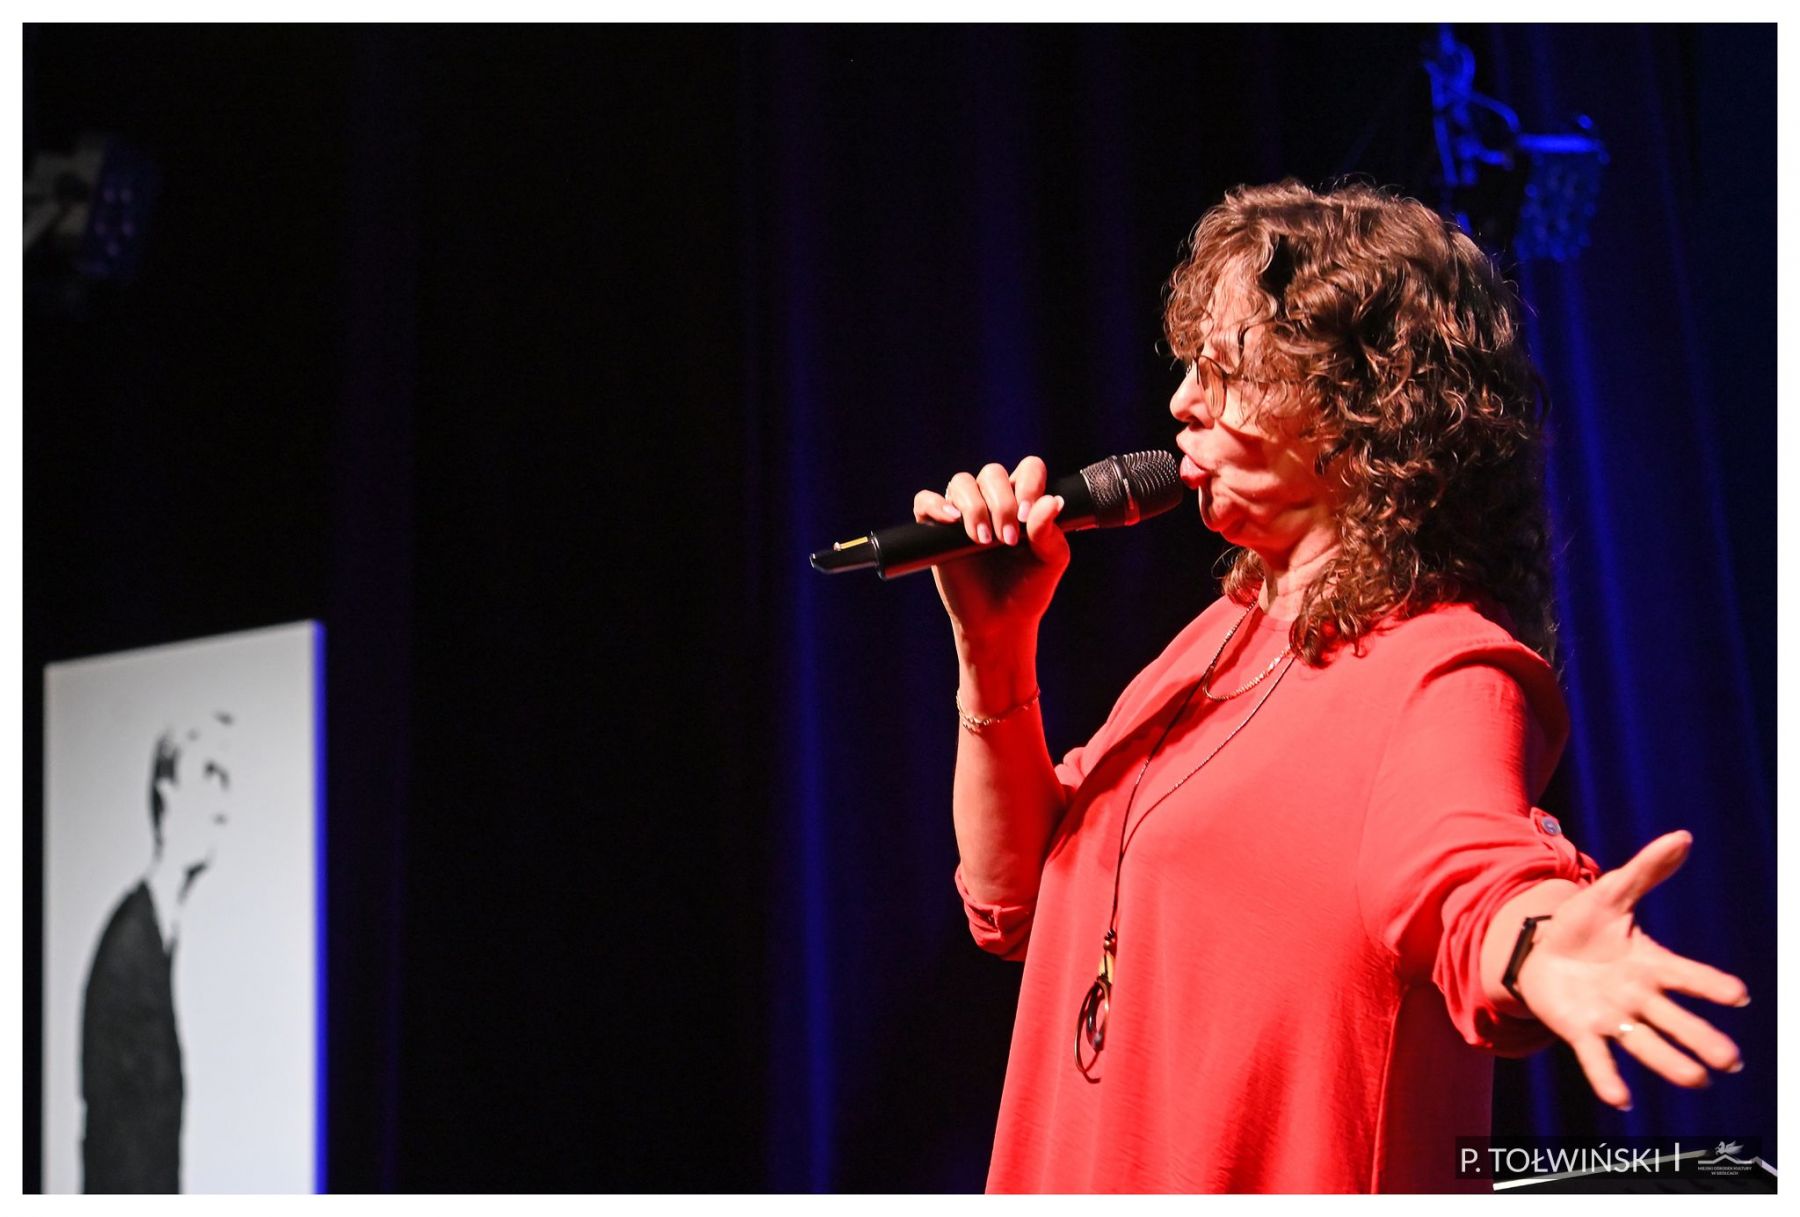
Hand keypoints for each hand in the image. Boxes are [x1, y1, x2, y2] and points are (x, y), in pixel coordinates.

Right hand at [912, 455, 1070, 648]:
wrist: (999, 622)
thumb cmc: (1027, 590)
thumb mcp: (1050, 561)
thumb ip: (1050, 532)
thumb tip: (1051, 501)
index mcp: (1024, 501)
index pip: (1028, 469)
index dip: (1029, 484)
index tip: (1027, 516)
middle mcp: (993, 500)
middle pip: (992, 474)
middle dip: (1001, 504)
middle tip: (1007, 539)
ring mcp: (963, 513)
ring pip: (962, 482)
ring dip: (974, 507)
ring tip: (982, 540)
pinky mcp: (936, 530)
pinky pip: (925, 501)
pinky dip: (936, 504)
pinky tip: (952, 521)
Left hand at [1515, 830, 1749, 1109]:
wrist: (1540, 949)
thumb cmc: (1585, 924)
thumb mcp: (1611, 892)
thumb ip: (1646, 870)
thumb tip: (1682, 837)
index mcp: (1651, 964)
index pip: (1687, 975)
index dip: (1711, 985)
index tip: (1738, 995)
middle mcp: (1639, 997)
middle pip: (1676, 1020)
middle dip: (1703, 1039)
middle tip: (1731, 1060)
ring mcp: (1611, 1017)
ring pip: (1646, 1044)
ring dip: (1670, 1063)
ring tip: (1697, 1080)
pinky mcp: (1580, 1032)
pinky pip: (1597, 1058)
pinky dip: (1608, 1078)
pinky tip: (1621, 1099)